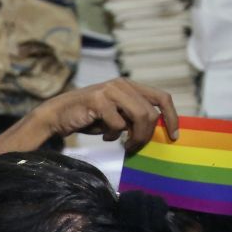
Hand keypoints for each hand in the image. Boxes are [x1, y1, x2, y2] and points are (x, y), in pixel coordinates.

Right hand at [33, 77, 178, 151]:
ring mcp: (110, 90)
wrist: (58, 115)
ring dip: (135, 137)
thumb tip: (156, 131)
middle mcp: (122, 84)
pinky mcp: (98, 100)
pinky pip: (117, 124)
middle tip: (135, 147)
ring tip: (125, 145)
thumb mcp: (116, 116)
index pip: (161, 97)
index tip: (173, 136)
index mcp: (130, 85)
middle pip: (151, 112)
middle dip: (147, 135)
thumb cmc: (88, 118)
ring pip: (139, 116)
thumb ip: (133, 117)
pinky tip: (104, 136)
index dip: (171, 117)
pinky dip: (113, 136)